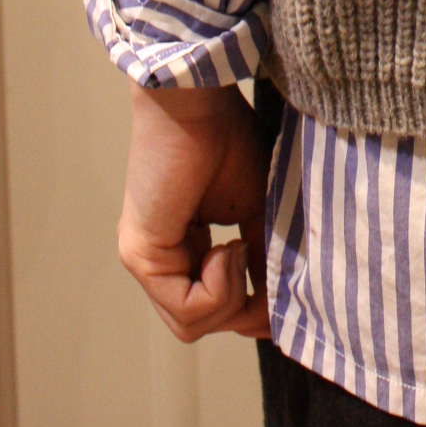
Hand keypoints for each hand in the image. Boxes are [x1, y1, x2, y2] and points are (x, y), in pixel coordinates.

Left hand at [117, 81, 272, 340]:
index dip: (251, 307)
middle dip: (242, 308)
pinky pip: (187, 310)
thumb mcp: (259, 212)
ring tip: (241, 246)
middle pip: (200, 323)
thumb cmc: (228, 138)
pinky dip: (219, 288)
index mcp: (185, 245)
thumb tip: (282, 309)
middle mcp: (160, 258)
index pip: (212, 306)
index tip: (281, 285)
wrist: (199, 101)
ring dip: (230, 296)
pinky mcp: (143, 256)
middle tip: (263, 271)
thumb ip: (265, 260)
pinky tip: (229, 246)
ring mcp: (146, 260)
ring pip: (192, 325)